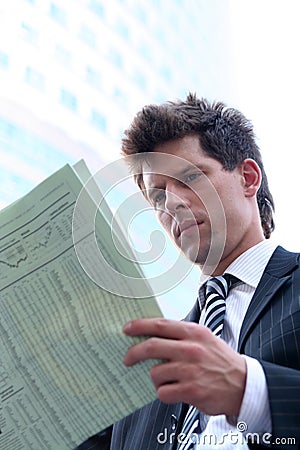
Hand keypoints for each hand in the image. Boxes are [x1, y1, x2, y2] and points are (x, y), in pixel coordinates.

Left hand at [123, 318, 245, 416]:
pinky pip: (163, 392)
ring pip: (155, 373)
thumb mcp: (204, 338)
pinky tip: (175, 391)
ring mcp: (190, 370)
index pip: (160, 325)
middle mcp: (191, 349)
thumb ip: (181, 335)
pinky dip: (164, 393)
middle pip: (151, 346)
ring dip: (156, 378)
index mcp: (194, 332)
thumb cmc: (220, 360)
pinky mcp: (191, 390)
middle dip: (134, 353)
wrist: (243, 384)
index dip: (139, 325)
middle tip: (128, 358)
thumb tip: (152, 334)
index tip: (127, 328)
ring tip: (168, 380)